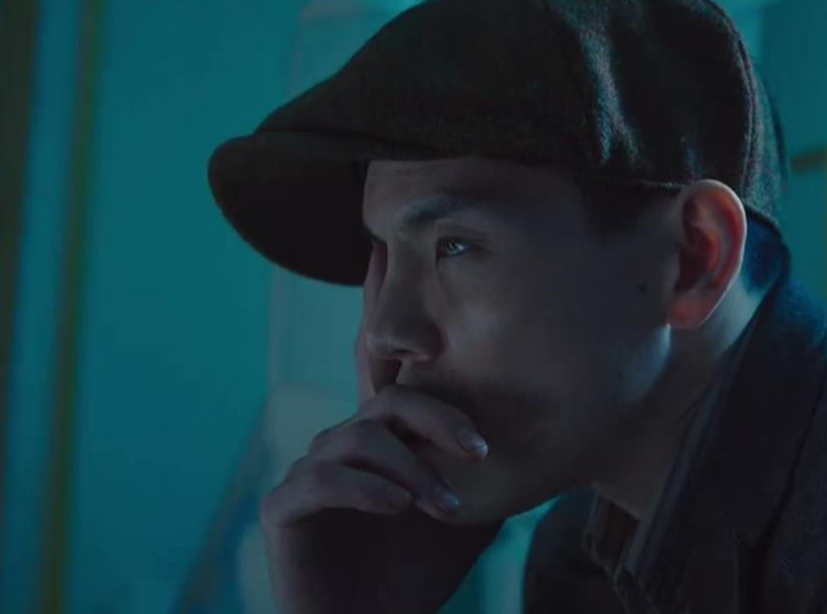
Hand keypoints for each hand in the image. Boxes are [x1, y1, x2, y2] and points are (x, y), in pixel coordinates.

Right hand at [258, 244, 502, 613]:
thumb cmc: (416, 576)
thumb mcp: (467, 515)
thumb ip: (482, 469)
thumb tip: (542, 430)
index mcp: (382, 442)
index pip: (380, 366)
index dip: (378, 308)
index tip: (383, 250)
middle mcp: (342, 446)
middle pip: (387, 401)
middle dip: (437, 418)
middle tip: (481, 451)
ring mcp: (308, 474)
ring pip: (360, 439)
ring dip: (412, 470)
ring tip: (446, 505)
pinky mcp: (285, 508)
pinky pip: (324, 479)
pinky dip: (368, 490)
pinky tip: (400, 508)